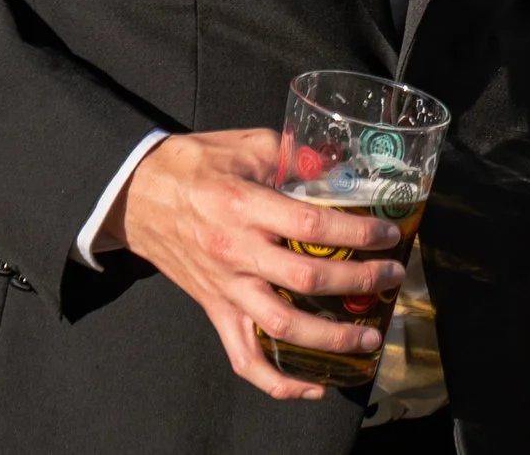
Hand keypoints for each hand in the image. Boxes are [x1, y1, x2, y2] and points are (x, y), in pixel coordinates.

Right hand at [108, 129, 406, 401]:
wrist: (137, 194)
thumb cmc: (195, 165)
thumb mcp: (247, 143)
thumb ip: (295, 154)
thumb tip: (339, 167)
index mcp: (245, 206)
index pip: (311, 226)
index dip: (356, 232)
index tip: (389, 234)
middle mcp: (236, 252)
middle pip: (305, 280)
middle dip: (358, 282)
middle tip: (393, 278)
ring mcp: (225, 288)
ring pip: (281, 327)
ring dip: (331, 338)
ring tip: (368, 337)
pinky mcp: (215, 311)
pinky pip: (244, 358)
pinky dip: (278, 381)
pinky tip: (313, 386)